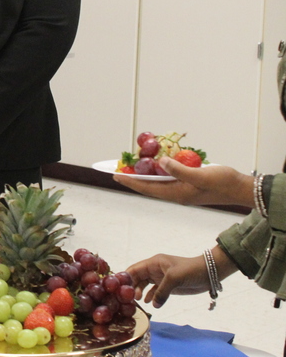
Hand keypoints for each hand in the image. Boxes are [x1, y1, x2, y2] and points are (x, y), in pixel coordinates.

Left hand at [113, 156, 253, 207]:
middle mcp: (177, 193)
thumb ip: (179, 169)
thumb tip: (160, 163)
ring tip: (130, 166)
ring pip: (157, 182)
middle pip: (148, 186)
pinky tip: (154, 164)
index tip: (114, 175)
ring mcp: (182, 189)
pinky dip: (158, 171)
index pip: (147, 187)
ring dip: (144, 174)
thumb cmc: (223, 182)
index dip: (130, 181)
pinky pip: (168, 178)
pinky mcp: (189, 184)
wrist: (241, 188)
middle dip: (132, 178)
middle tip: (116, 170)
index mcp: (177, 193)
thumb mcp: (201, 175)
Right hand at [125, 253, 210, 307]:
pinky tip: (149, 303)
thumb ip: (162, 291)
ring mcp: (160, 278)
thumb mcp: (174, 278)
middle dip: (131, 287)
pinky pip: (154, 291)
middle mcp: (154, 270)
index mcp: (153, 263)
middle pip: (137, 278)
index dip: (126, 277)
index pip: (134, 269)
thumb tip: (153, 305)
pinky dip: (150, 297)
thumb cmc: (190, 270)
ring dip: (140, 292)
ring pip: (144, 285)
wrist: (209, 274)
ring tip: (137, 302)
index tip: (119, 288)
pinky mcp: (167, 286)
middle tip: (128, 299)